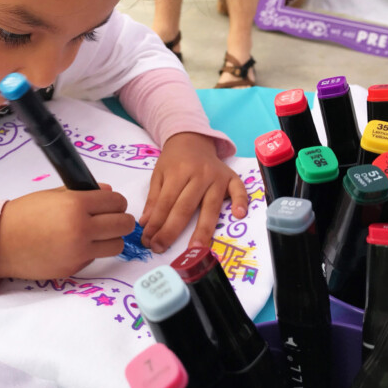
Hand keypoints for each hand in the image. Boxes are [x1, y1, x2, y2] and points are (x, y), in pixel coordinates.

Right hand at [0, 184, 134, 279]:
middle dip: (120, 220)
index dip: (116, 202)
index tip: (111, 204)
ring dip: (111, 239)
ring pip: (116, 245)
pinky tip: (76, 245)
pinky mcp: (74, 268)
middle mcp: (82, 229)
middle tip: (110, 219)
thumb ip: (84, 192)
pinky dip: (92, 252)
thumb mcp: (53, 194)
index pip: (116, 201)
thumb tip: (109, 193)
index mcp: (76, 204)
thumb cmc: (24, 213)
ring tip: (97, 234)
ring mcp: (79, 251)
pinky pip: (96, 258)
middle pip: (124, 225)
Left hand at [139, 133, 247, 252]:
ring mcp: (217, 177)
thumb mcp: (159, 174)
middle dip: (172, 231)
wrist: (192, 139)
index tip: (148, 241)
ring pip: (210, 206)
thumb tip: (146, 224)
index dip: (156, 224)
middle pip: (185, 207)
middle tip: (161, 249)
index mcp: (178, 172)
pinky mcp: (231, 177)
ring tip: (197, 248)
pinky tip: (238, 215)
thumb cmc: (174, 160)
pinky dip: (240, 201)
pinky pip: (238, 190)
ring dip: (203, 229)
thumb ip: (154, 199)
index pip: (165, 203)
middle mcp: (199, 175)